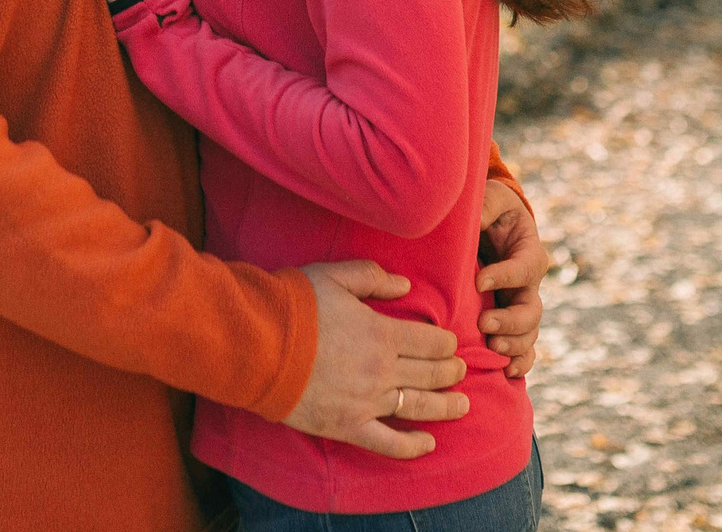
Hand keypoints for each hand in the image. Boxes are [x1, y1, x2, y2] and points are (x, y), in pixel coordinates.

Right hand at [282, 261, 468, 460]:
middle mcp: (383, 370)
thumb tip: (405, 286)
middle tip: (460, 370)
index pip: (430, 340)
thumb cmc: (293, 305)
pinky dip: (411, 446)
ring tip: (463, 405)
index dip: (445, 342)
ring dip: (446, 406)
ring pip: (419, 407)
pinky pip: (388, 442)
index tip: (450, 343)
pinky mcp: (348, 426)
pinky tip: (428, 444)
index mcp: (383, 333)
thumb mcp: (333, 276)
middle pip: (431, 373)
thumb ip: (372, 278)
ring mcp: (368, 401)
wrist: (257, 343)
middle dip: (451, 371)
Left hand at [476, 179, 547, 378]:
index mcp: (529, 253)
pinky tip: (506, 373)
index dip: (505, 276)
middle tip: (485, 325)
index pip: (524, 267)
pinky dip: (519, 362)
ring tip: (492, 348)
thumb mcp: (491, 199)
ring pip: (528, 333)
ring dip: (514, 344)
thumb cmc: (492, 209)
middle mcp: (529, 284)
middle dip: (510, 321)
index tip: (478, 280)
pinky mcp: (510, 320)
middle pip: (532, 310)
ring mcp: (521, 305)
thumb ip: (487, 207)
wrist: (492, 226)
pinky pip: (523, 348)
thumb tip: (476, 220)